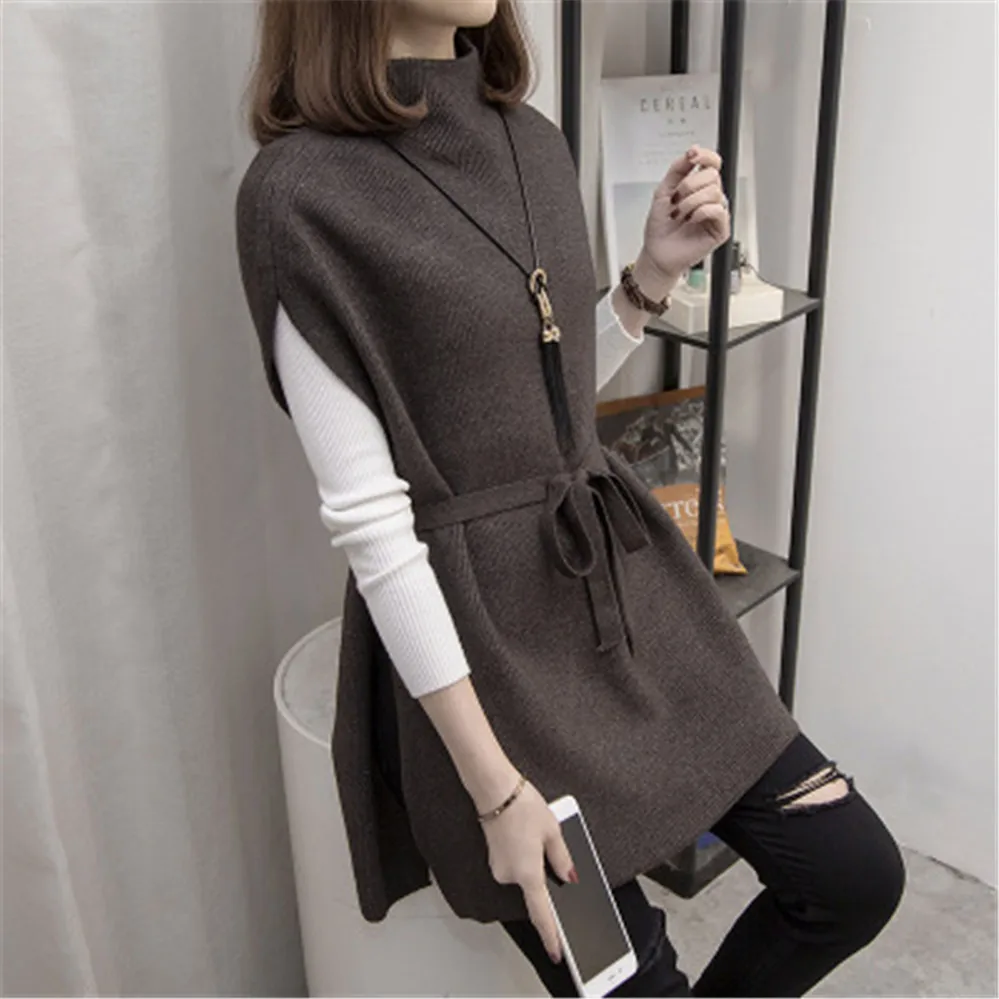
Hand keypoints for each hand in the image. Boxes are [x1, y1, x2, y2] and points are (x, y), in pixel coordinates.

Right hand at [480, 780, 576, 964]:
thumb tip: (569, 878)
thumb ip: (562, 859)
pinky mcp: (494, 858)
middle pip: (534, 888)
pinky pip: (514, 864)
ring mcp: (499, 868)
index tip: (557, 953)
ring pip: (524, 874)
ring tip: (534, 832)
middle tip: (546, 847)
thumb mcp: (553, 831)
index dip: (551, 936)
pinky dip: (523, 854)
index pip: (542, 915)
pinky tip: (525, 833)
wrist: (494, 790)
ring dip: (532, 860)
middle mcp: (510, 876)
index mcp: (528, 874)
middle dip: (543, 872)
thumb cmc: (522, 806)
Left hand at [639, 145, 731, 286]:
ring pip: (714, 192)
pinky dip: (701, 212)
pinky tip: (691, 220)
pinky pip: (718, 210)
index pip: (712, 163)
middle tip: (675, 201)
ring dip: (691, 202)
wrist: (657, 253)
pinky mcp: (720, 229)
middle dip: (689, 185)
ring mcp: (717, 213)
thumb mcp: (663, 192)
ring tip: (679, 214)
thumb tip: (691, 152)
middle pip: (712, 176)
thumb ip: (677, 170)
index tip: (692, 155)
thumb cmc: (660, 228)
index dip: (705, 156)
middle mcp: (710, 198)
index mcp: (699, 187)